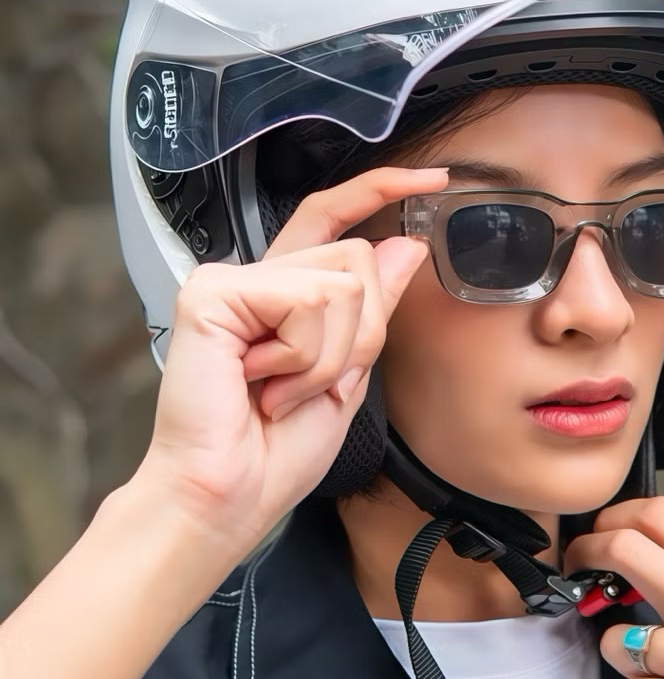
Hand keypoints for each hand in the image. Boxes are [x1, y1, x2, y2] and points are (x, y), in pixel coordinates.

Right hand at [134, 166, 448, 553]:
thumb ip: (373, 308)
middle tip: (308, 384)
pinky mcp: (213, 292)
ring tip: (281, 389)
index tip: (434, 179)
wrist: (230, 499)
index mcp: (287, 292)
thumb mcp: (349, 373)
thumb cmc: (277, 451)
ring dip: (331, 355)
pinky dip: (303, 357)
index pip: (334, 219)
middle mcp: (260, 277)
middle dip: (360, 335)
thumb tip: (404, 244)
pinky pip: (308, 301)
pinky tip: (260, 382)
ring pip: (343, 281)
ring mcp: (233, 280)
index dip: (380, 189)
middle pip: (359, 259)